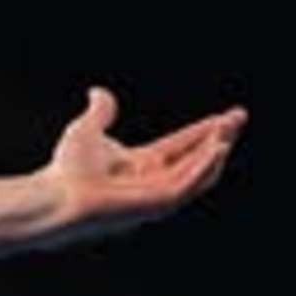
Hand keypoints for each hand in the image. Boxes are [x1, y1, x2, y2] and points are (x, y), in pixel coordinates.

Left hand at [40, 86, 243, 240]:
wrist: (57, 194)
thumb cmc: (67, 169)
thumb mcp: (87, 130)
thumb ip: (101, 112)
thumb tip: (99, 91)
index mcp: (144, 164)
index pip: (184, 145)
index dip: (205, 130)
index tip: (228, 115)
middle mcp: (156, 180)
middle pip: (198, 158)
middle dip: (220, 138)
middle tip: (239, 117)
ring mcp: (159, 194)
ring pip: (199, 172)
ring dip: (215, 151)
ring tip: (228, 129)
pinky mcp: (157, 204)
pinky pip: (188, 185)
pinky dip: (204, 168)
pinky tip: (217, 149)